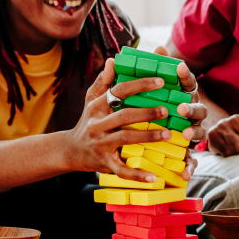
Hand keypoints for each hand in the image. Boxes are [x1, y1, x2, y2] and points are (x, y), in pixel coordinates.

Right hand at [64, 58, 173, 182]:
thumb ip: (103, 81)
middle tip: (167, 110)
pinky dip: (138, 175)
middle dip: (146, 112)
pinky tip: (154, 177)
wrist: (71, 150)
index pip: (119, 91)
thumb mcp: (92, 100)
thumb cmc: (88, 120)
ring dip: (147, 137)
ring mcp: (101, 144)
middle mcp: (98, 124)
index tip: (160, 81)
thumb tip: (113, 60)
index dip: (140, 85)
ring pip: (126, 139)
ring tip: (167, 135)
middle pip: (124, 115)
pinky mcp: (105, 163)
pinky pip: (122, 170)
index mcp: (98, 106)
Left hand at [151, 47, 207, 180]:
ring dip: (194, 133)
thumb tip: (157, 48)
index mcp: (180, 96)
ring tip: (185, 135)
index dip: (184, 75)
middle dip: (191, 108)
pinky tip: (185, 173)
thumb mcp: (144, 92)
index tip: (178, 66)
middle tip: (180, 107)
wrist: (141, 140)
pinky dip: (190, 167)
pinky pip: (191, 160)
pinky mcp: (185, 152)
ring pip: (199, 133)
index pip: (187, 83)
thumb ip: (151, 71)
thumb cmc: (147, 109)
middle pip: (198, 109)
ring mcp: (189, 133)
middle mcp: (189, 114)